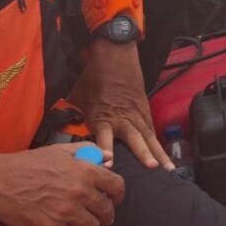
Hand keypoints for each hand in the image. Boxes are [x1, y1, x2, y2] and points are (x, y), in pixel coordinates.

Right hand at [0, 143, 124, 225]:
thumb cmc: (28, 164)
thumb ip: (88, 152)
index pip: (116, 186)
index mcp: (84, 171)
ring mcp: (66, 212)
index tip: (113, 199)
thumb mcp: (59, 151)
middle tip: (99, 217)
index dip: (118, 195)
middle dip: (105, 215)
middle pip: (107, 210)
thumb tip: (108, 159)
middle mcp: (79, 191)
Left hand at [75, 40, 173, 170]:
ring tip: (168, 169)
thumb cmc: (95, 78)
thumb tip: (56, 123)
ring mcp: (136, 116)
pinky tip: (166, 160)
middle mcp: (122, 119)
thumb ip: (70, 113)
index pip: (104, 137)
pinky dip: (159, 146)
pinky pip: (152, 132)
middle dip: (143, 153)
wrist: (115, 57)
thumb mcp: (78, 95)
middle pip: (135, 138)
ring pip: (149, 137)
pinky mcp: (145, 112)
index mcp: (102, 117)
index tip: (108, 164)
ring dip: (158, 153)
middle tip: (151, 166)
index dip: (106, 150)